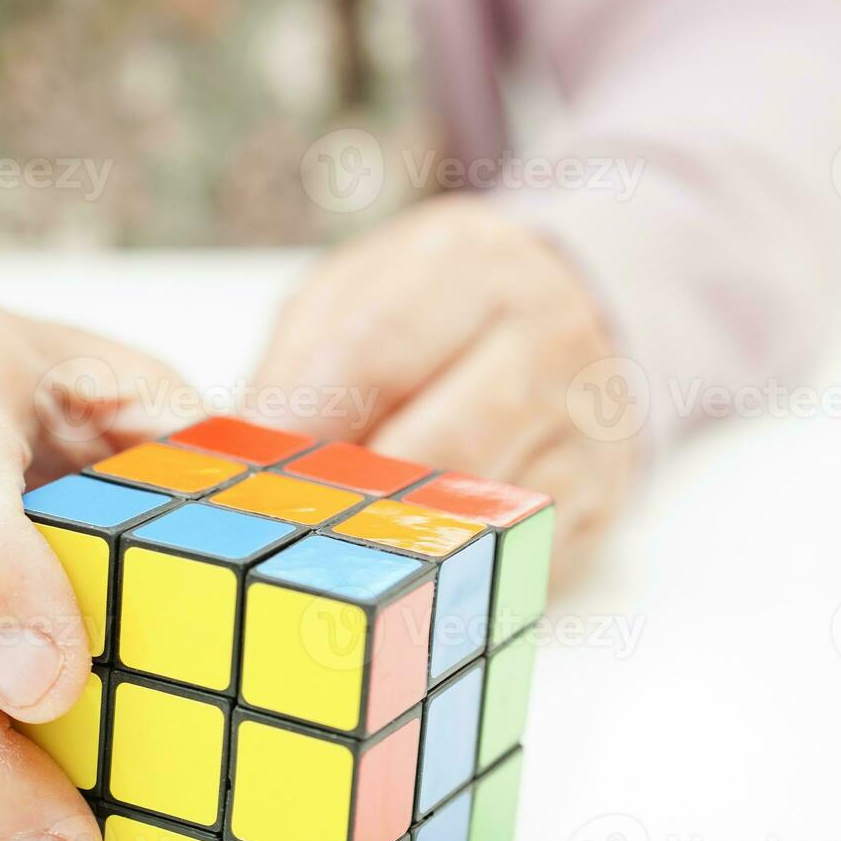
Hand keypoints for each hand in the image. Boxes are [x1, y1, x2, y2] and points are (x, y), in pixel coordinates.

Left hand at [254, 196, 641, 576]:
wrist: (588, 306)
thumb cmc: (447, 305)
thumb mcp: (365, 291)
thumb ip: (303, 358)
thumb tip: (241, 449)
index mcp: (474, 267)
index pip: (371, 355)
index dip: (298, 426)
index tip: (242, 474)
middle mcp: (549, 338)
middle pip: (439, 446)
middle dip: (350, 499)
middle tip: (284, 531)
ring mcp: (587, 424)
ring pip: (480, 514)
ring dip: (398, 545)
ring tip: (333, 556)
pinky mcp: (599, 499)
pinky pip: (514, 559)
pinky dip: (450, 572)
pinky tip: (403, 570)